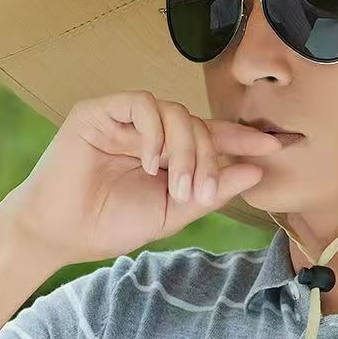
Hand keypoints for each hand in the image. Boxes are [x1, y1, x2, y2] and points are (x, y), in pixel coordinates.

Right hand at [0, 90, 282, 265]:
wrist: (60, 234)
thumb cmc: (112, 223)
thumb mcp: (172, 211)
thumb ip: (212, 191)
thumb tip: (255, 171)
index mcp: (169, 152)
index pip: (213, 135)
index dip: (244, 138)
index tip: (276, 146)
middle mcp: (151, 131)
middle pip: (198, 125)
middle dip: (207, 158)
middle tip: (200, 192)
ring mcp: (126, 119)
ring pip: (175, 112)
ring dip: (184, 149)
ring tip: (175, 184)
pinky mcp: (100, 111)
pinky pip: (142, 105)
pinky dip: (154, 133)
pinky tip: (149, 162)